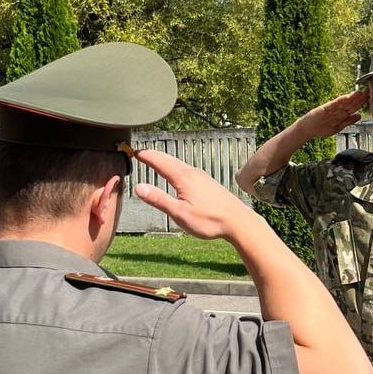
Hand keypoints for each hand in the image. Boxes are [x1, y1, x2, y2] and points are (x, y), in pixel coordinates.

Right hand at [134, 150, 255, 239]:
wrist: (238, 221)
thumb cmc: (210, 220)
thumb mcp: (180, 213)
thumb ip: (159, 200)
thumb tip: (138, 187)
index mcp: (183, 178)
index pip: (160, 162)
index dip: (146, 156)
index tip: (134, 152)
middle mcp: (193, 173)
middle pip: (169, 160)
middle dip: (154, 155)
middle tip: (141, 153)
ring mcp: (202, 177)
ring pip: (179, 164)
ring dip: (165, 160)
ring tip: (156, 160)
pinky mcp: (208, 183)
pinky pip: (187, 170)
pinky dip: (176, 167)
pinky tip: (178, 174)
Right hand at [294, 91, 367, 138]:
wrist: (307, 129)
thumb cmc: (321, 127)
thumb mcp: (338, 126)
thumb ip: (348, 121)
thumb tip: (359, 115)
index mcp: (341, 114)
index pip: (354, 107)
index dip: (362, 102)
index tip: (370, 97)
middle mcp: (337, 110)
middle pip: (350, 103)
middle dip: (359, 98)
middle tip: (368, 91)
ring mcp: (330, 109)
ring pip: (343, 103)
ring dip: (351, 98)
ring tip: (360, 93)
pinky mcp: (324, 109)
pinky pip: (333, 105)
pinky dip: (340, 101)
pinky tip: (346, 97)